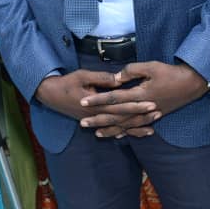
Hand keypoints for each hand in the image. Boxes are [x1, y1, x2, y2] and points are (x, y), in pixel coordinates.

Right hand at [35, 69, 154, 134]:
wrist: (50, 95)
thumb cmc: (67, 82)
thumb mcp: (83, 75)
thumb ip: (102, 78)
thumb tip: (119, 79)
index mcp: (96, 104)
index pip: (121, 106)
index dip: (137, 105)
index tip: (152, 103)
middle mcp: (98, 115)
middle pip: (123, 118)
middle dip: (141, 116)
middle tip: (158, 113)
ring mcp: (96, 120)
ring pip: (119, 127)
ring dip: (136, 127)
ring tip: (152, 128)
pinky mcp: (94, 121)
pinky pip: (111, 130)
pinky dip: (124, 133)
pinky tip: (134, 134)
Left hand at [79, 61, 207, 137]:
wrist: (190, 84)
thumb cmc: (170, 73)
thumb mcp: (151, 67)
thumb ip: (132, 71)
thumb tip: (116, 78)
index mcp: (139, 95)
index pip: (113, 98)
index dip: (97, 100)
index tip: (83, 102)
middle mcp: (141, 108)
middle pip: (115, 116)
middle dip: (98, 119)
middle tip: (82, 122)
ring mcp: (148, 115)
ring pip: (125, 125)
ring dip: (109, 129)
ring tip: (95, 132)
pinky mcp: (153, 117)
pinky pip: (136, 127)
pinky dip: (125, 132)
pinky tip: (116, 135)